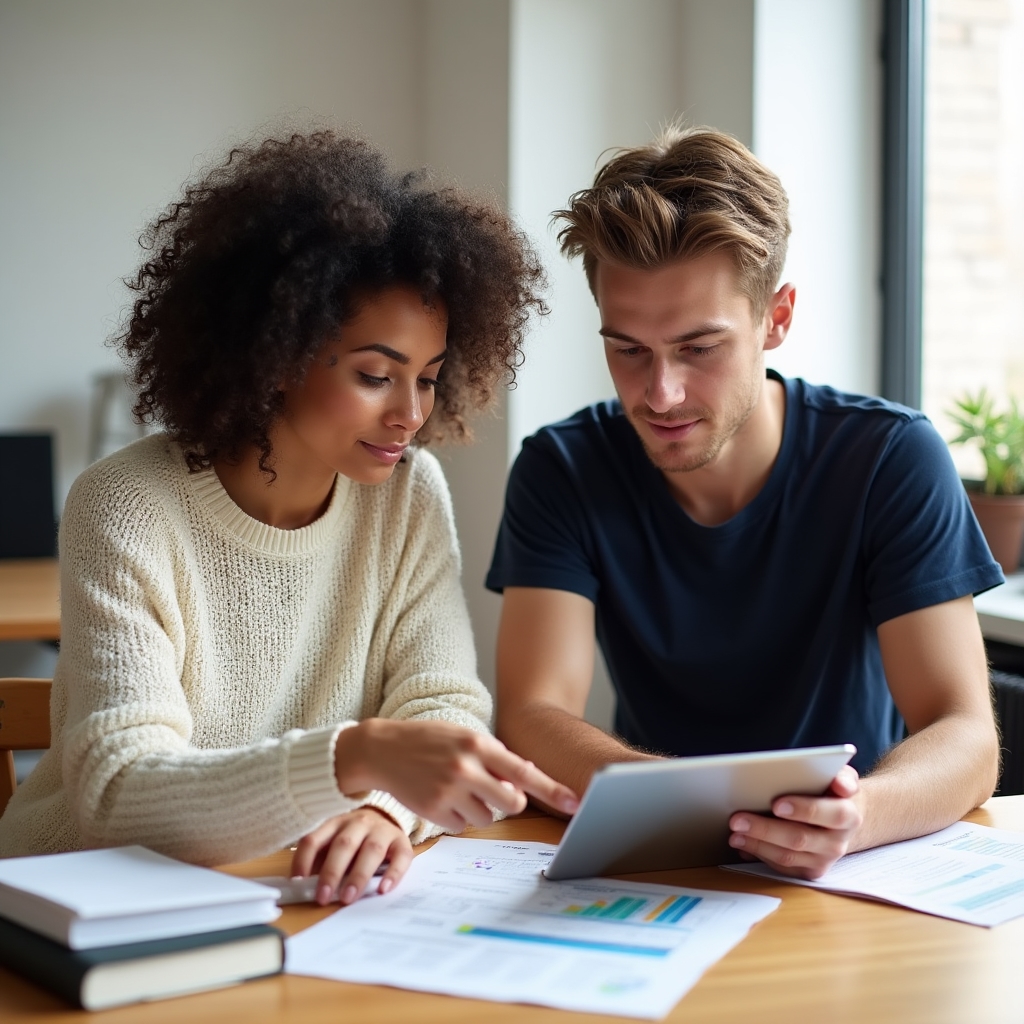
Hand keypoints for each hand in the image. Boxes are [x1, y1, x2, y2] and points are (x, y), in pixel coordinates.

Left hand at [291, 807, 413, 905]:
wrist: (387, 821)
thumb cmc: (355, 842)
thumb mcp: (334, 846)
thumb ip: (321, 863)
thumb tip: (304, 888)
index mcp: (335, 823)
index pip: (314, 839)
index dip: (303, 861)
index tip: (298, 883)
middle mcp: (358, 822)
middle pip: (344, 844)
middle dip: (332, 872)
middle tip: (323, 897)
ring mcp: (382, 830)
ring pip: (372, 849)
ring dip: (358, 875)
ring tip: (348, 898)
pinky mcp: (402, 841)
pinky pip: (401, 856)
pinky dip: (393, 873)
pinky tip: (383, 889)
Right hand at [334, 719, 579, 830]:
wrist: (383, 749)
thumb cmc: (430, 741)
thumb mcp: (464, 737)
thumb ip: (493, 757)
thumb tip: (524, 781)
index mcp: (478, 744)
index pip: (524, 772)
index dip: (553, 790)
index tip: (576, 803)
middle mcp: (466, 768)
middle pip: (512, 802)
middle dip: (509, 800)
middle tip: (491, 789)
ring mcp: (449, 791)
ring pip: (488, 817)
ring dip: (479, 808)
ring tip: (457, 788)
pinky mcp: (434, 811)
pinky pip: (463, 826)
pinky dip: (457, 817)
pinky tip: (441, 798)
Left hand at [727, 765, 862, 878]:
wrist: (842, 821)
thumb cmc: (833, 794)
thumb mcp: (842, 779)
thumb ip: (842, 777)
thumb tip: (840, 784)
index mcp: (849, 816)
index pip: (832, 814)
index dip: (804, 809)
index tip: (776, 804)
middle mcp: (837, 843)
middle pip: (800, 838)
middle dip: (765, 829)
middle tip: (737, 819)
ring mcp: (823, 860)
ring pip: (787, 857)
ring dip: (757, 845)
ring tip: (734, 833)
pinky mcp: (808, 871)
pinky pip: (781, 867)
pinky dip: (759, 855)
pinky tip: (742, 844)